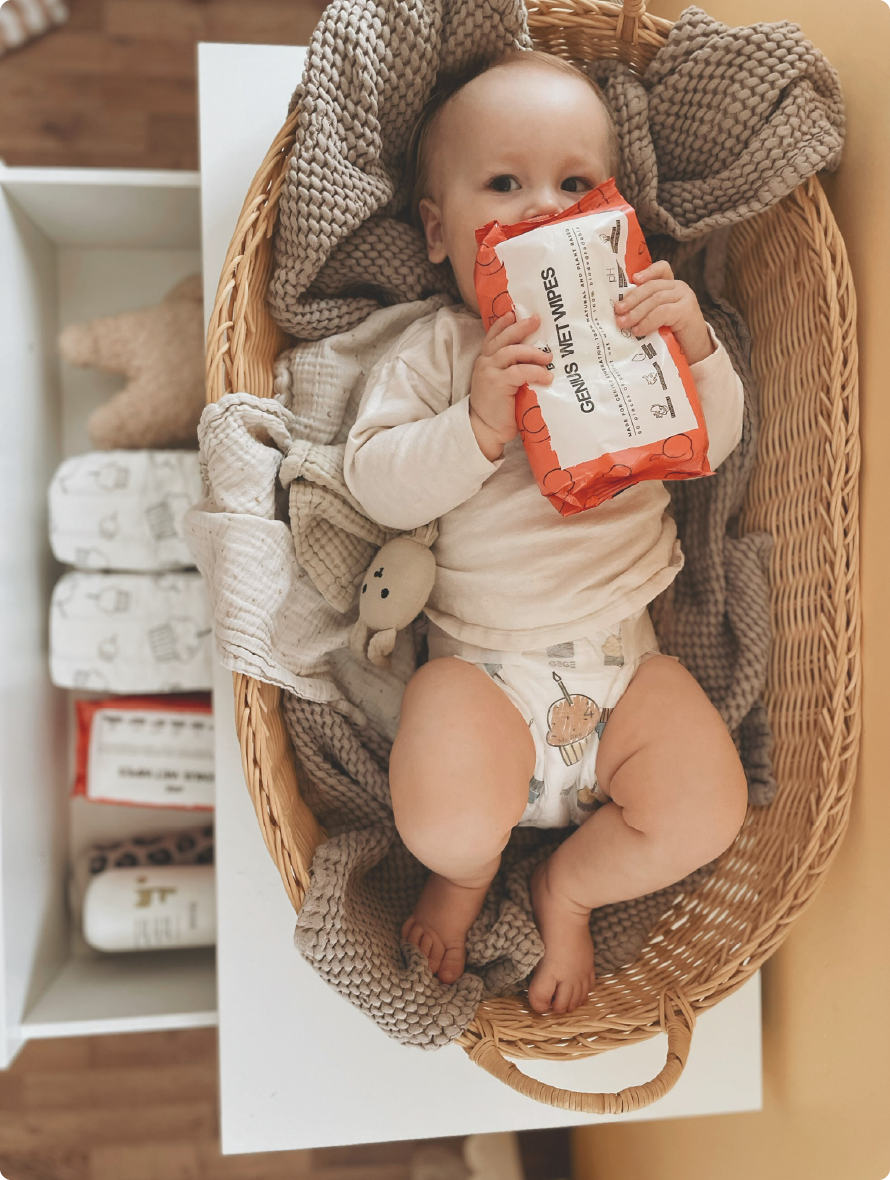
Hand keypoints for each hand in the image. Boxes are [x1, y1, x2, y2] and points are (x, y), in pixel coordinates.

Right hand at [470, 312, 552, 461]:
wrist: (484, 430)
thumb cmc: (497, 410)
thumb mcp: (502, 384)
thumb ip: (511, 371)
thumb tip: (536, 360)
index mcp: (485, 361)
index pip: (493, 336)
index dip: (503, 323)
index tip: (514, 314)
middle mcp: (485, 362)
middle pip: (504, 338)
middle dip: (521, 327)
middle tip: (537, 320)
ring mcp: (490, 372)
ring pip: (512, 351)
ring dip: (533, 352)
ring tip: (548, 356)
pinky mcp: (498, 383)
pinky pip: (520, 371)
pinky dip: (535, 371)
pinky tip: (546, 376)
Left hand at [614, 261, 714, 365]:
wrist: (694, 351)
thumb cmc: (673, 336)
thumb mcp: (657, 319)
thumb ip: (646, 308)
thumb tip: (620, 310)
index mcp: (671, 286)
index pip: (661, 270)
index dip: (648, 271)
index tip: (634, 279)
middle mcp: (679, 288)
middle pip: (652, 287)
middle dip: (632, 299)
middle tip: (618, 311)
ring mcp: (685, 297)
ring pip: (656, 299)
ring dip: (637, 312)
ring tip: (624, 323)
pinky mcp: (687, 310)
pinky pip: (662, 312)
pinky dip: (648, 321)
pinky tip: (639, 330)